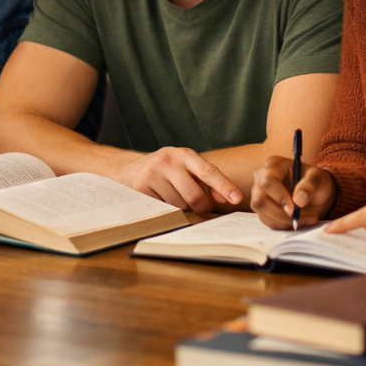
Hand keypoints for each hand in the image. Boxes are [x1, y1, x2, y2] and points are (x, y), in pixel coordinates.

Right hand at [114, 146, 242, 212]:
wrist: (128, 170)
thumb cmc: (166, 171)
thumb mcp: (186, 169)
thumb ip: (207, 182)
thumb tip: (225, 198)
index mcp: (185, 155)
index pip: (209, 171)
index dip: (224, 186)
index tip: (237, 198)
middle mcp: (169, 160)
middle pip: (195, 196)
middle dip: (200, 208)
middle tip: (198, 207)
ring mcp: (153, 173)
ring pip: (179, 206)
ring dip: (181, 209)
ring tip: (172, 197)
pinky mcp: (140, 187)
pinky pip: (163, 210)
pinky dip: (166, 211)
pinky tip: (160, 200)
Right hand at [250, 157, 335, 229]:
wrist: (317, 194)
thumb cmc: (316, 181)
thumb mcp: (319, 178)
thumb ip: (310, 184)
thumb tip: (298, 200)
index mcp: (274, 165)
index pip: (268, 181)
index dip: (279, 197)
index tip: (295, 209)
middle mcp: (261, 178)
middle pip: (260, 201)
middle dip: (280, 214)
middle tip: (299, 217)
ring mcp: (259, 194)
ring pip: (263, 214)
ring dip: (285, 222)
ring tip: (306, 219)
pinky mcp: (263, 209)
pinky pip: (268, 222)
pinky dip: (285, 226)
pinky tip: (299, 221)